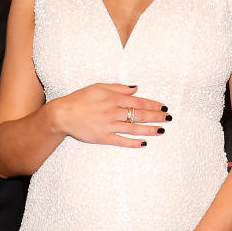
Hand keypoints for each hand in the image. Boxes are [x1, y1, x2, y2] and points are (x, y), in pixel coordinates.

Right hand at [51, 84, 170, 147]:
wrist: (62, 114)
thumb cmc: (80, 99)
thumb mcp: (99, 87)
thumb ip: (118, 88)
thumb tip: (135, 89)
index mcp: (113, 98)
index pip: (138, 101)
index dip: (153, 104)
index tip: (164, 107)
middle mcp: (113, 111)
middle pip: (139, 114)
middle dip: (156, 116)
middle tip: (168, 118)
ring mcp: (108, 126)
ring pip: (133, 128)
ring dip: (149, 129)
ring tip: (161, 131)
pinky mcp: (103, 137)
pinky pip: (121, 141)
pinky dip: (133, 142)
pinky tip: (144, 143)